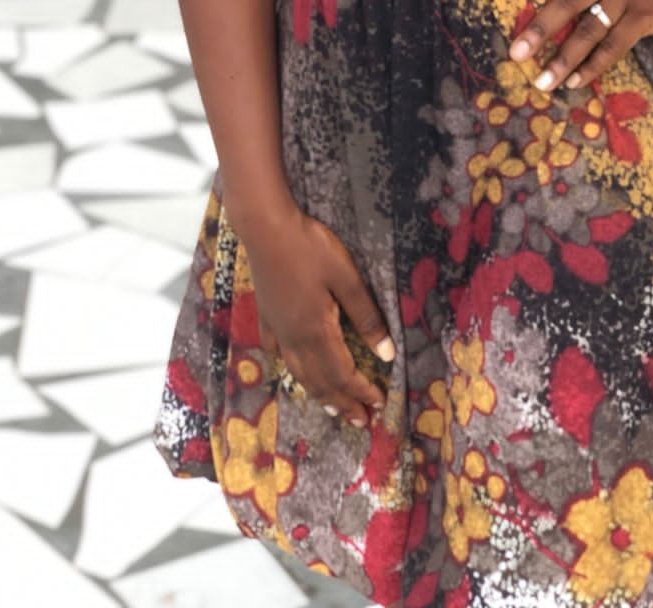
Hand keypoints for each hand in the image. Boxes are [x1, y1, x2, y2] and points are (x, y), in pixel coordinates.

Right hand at [243, 208, 393, 428]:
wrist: (266, 229)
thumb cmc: (310, 248)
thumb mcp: (346, 278)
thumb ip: (366, 316)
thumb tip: (386, 354)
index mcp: (318, 331)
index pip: (343, 373)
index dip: (361, 392)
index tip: (378, 404)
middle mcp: (296, 338)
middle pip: (321, 381)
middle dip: (343, 403)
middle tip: (361, 422)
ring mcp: (278, 328)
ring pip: (300, 373)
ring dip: (319, 394)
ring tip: (333, 409)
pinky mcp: (266, 316)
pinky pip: (279, 353)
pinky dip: (291, 368)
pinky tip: (293, 370)